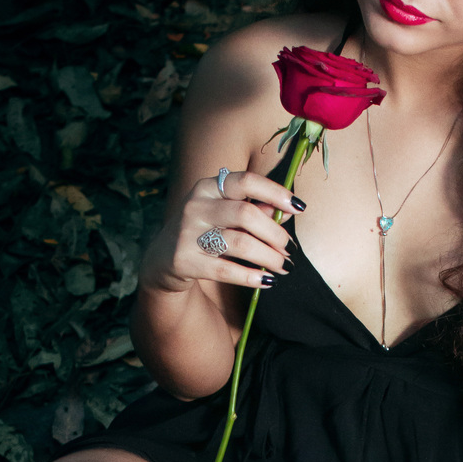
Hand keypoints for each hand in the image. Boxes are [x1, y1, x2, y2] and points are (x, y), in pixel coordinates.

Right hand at [139, 169, 296, 295]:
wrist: (163, 259)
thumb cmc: (204, 231)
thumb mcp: (225, 214)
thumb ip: (255, 209)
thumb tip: (287, 211)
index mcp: (208, 187)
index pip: (245, 181)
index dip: (275, 192)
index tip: (298, 207)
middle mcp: (195, 206)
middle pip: (246, 214)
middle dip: (274, 233)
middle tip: (288, 249)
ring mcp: (187, 233)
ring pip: (240, 244)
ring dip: (269, 257)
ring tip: (283, 266)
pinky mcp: (184, 260)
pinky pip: (226, 270)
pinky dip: (251, 277)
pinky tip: (266, 280)